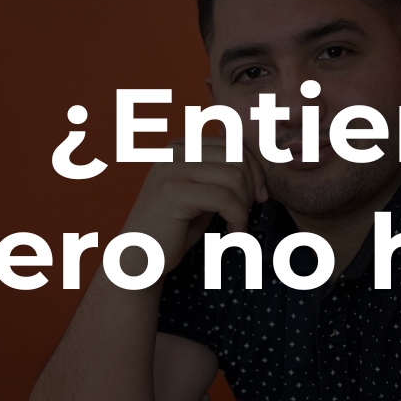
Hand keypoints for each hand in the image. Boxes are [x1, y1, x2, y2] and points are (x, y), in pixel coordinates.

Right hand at [122, 137, 267, 275]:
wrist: (140, 257)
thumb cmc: (174, 228)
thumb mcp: (202, 192)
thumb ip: (222, 175)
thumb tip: (259, 168)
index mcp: (182, 145)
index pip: (234, 144)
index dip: (254, 170)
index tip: (259, 196)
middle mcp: (175, 150)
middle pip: (237, 156)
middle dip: (252, 186)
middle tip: (246, 212)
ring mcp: (172, 168)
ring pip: (234, 176)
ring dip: (244, 205)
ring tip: (237, 223)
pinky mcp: (173, 191)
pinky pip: (224, 198)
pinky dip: (237, 217)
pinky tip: (232, 231)